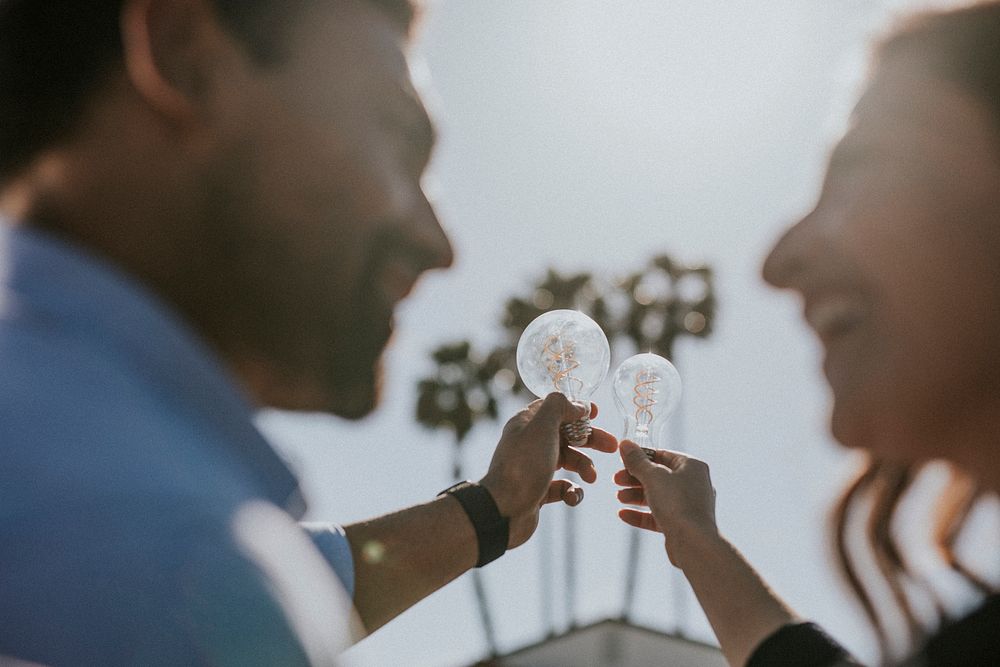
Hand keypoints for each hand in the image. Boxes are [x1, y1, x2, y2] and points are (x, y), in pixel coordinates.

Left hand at [479, 393, 617, 548]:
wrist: (504, 510)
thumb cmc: (523, 466)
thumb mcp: (542, 427)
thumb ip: (559, 407)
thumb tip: (577, 405)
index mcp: (528, 423)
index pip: (554, 408)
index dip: (575, 408)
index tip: (596, 413)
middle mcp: (530, 443)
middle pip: (567, 435)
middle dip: (590, 439)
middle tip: (612, 446)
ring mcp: (535, 468)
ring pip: (568, 461)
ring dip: (584, 466)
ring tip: (591, 477)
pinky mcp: (539, 491)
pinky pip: (563, 487)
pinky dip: (572, 491)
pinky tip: (571, 497)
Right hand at [614, 440, 717, 567]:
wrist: (694, 543)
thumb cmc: (678, 503)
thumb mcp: (653, 476)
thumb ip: (637, 461)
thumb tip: (625, 444)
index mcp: (692, 467)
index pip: (663, 455)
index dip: (641, 456)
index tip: (622, 459)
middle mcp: (692, 484)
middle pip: (658, 476)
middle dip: (635, 478)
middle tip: (616, 480)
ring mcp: (687, 506)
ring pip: (657, 496)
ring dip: (636, 496)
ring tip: (619, 497)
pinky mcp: (680, 524)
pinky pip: (657, 516)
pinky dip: (640, 514)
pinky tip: (623, 514)